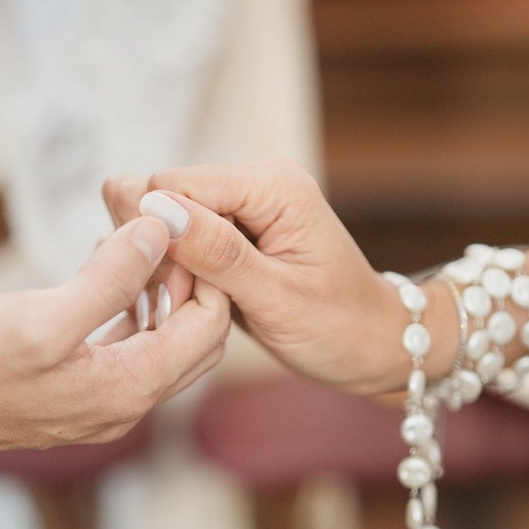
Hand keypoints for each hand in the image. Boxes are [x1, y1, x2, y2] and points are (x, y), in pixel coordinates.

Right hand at [0, 217, 229, 453]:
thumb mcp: (40, 316)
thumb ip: (109, 278)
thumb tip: (159, 232)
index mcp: (129, 389)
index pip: (209, 328)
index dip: (206, 272)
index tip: (180, 224)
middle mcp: (126, 404)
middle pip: (196, 339)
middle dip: (188, 280)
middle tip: (160, 230)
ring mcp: (102, 401)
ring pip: (161, 340)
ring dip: (157, 290)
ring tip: (131, 238)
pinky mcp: (77, 391)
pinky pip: (126, 346)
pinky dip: (127, 307)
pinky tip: (102, 268)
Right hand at [105, 161, 457, 395]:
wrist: (373, 345)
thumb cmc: (339, 327)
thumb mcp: (276, 298)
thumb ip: (216, 252)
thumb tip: (154, 209)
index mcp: (272, 185)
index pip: (172, 184)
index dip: (160, 237)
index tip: (179, 294)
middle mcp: (256, 182)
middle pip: (165, 199)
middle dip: (164, 254)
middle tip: (187, 307)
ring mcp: (244, 206)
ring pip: (166, 223)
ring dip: (170, 268)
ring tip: (198, 308)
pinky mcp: (234, 232)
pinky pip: (182, 241)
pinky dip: (180, 275)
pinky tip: (199, 303)